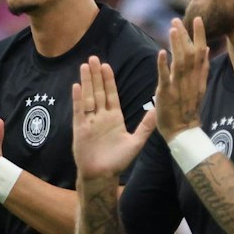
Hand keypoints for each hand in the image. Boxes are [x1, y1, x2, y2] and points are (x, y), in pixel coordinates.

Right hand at [73, 56, 158, 181]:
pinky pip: (79, 111)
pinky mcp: (80, 129)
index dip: (109, 80)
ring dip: (87, 81)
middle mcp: (101, 117)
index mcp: (115, 118)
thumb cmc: (118, 161)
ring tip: (84, 65)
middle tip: (94, 58)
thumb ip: (145, 126)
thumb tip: (157, 110)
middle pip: (98, 91)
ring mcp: (90, 122)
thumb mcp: (135, 142)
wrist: (102, 175)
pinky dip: (78, 99)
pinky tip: (76, 86)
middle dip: (96, 75)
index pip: (111, 94)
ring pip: (88, 97)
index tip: (107, 65)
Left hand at [153, 15, 208, 137]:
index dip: (199, 35)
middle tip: (177, 20)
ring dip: (176, 44)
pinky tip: (161, 52)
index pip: (201, 52)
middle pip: (191, 53)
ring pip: (180, 61)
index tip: (197, 19)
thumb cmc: (188, 109)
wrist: (183, 132)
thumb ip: (202, 68)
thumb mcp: (199, 87)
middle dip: (185, 35)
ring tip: (172, 29)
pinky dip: (163, 64)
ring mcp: (179, 86)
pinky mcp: (167, 94)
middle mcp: (191, 80)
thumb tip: (206, 49)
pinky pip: (165, 77)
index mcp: (199, 77)